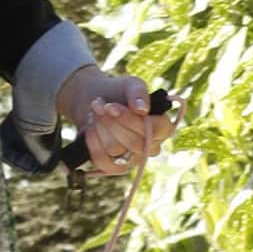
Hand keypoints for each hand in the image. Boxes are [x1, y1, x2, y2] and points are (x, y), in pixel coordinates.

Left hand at [55, 66, 175, 177]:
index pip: (153, 131)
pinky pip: (104, 162)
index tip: (110, 106)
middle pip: (135, 143)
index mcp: (163, 127)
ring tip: (94, 113)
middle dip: (111, 122)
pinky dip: (93, 144)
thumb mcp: (130, 84)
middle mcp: (151, 147)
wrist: (94, 101)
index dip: (130, 120)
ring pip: (116, 150)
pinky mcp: (114, 166)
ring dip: (100, 128)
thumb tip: (142, 109)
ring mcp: (133, 159)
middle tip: (98, 105)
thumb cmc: (118, 92)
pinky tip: (89, 130)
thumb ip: (139, 92)